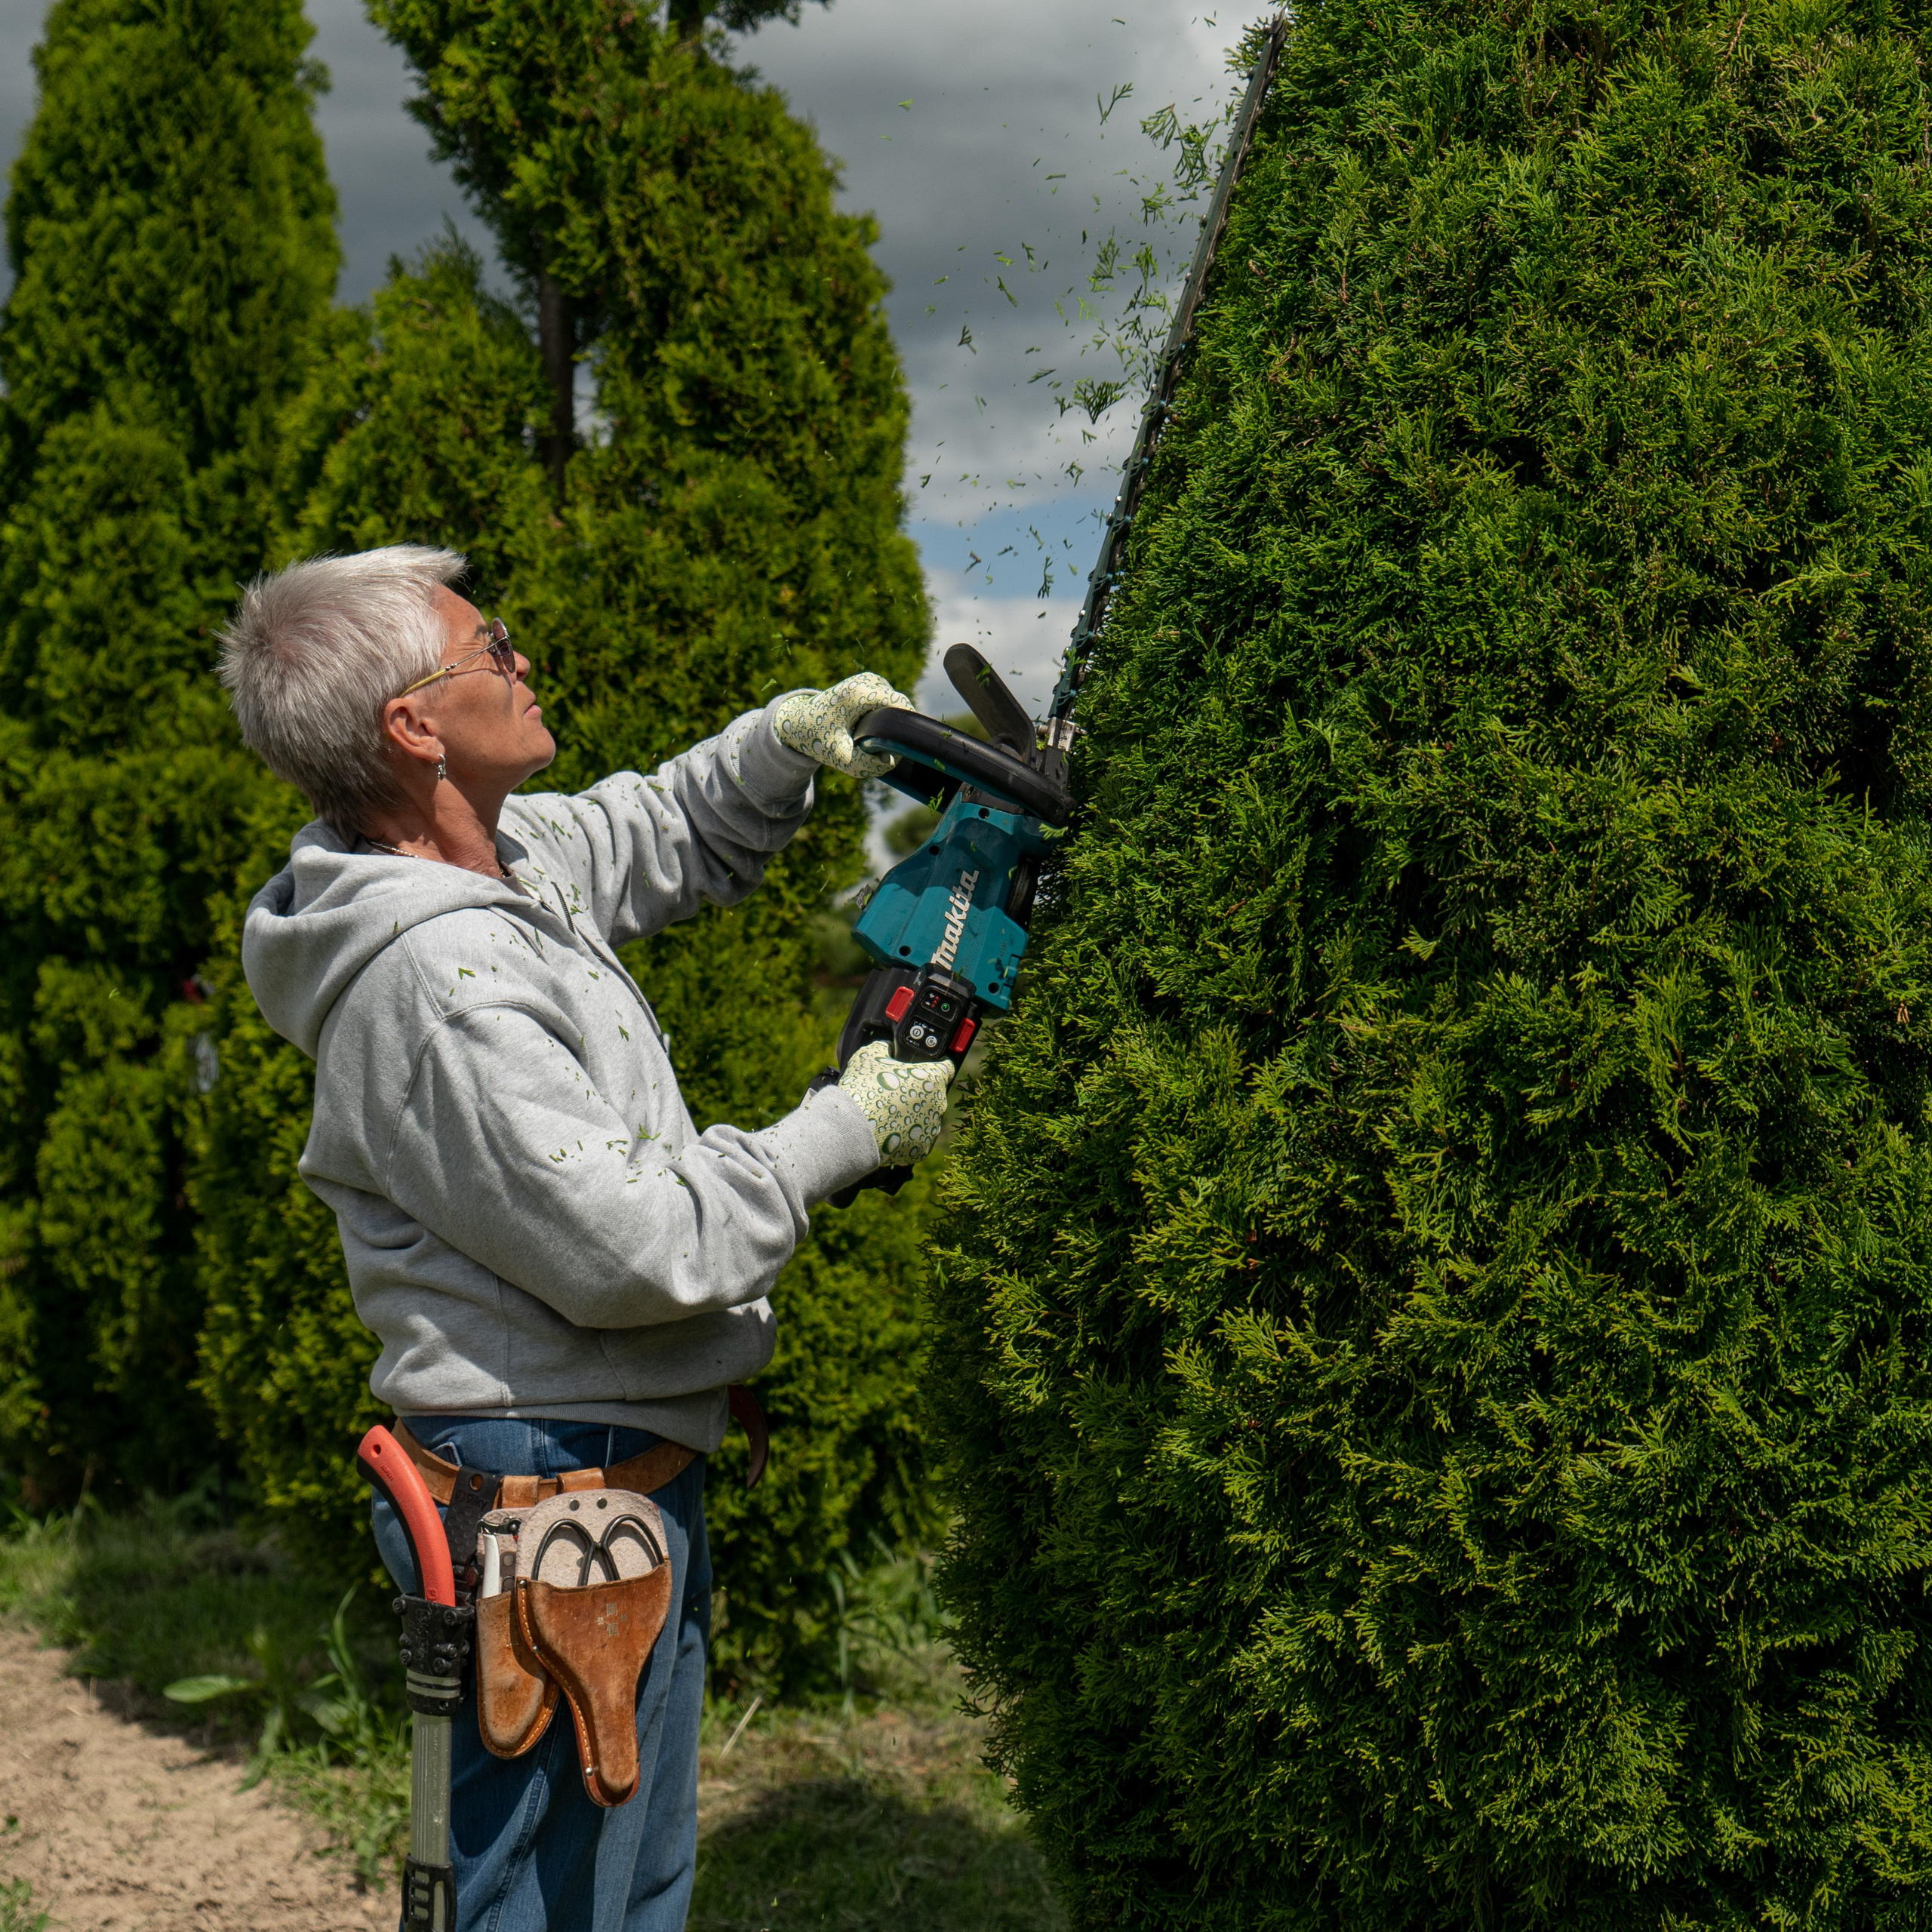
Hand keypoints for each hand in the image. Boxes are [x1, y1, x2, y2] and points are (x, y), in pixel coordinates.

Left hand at [773, 672, 915, 779]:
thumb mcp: (838, 757)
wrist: (800, 720)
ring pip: (895, 706)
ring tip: (867, 738)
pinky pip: (889, 703)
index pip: (900, 706)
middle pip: (899, 708)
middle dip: (893, 730)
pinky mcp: (872, 682)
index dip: (904, 729)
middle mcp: (868, 680)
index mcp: (859, 692)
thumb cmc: (818, 738)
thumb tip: (891, 760)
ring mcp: (871, 679)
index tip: (896, 750)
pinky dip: (883, 718)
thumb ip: (865, 764)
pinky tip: (867, 728)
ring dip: (888, 725)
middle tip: (876, 749)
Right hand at [837, 1041, 952, 1163]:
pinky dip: (906, 1137)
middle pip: (933, 1095)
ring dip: (913, 1116)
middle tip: (894, 1094)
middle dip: (917, 1094)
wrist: (852, 1128)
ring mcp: (932, 1130)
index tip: (923, 1070)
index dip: (935, 1066)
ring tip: (888, 1115)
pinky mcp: (922, 1150)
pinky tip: (889, 1131)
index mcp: (932, 1079)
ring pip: (926, 1119)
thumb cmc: (864, 1089)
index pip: (946, 1068)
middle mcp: (939, 1104)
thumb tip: (886, 1048)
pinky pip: (916, 1140)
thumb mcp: (869, 1055)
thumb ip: (884, 1047)